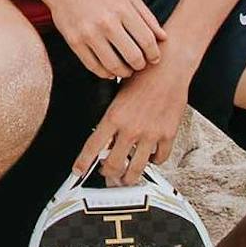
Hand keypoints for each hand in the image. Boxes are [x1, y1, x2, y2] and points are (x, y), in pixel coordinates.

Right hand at [43, 0, 165, 79]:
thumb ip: (147, 16)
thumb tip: (163, 38)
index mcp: (122, 9)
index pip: (146, 40)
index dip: (154, 53)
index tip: (154, 58)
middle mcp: (106, 22)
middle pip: (133, 56)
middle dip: (141, 65)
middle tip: (141, 64)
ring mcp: (88, 33)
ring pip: (113, 66)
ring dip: (124, 73)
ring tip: (127, 70)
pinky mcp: (74, 42)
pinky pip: (94, 67)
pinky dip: (105, 73)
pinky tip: (110, 71)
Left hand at [79, 71, 187, 185]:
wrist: (168, 67)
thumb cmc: (141, 74)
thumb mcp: (117, 93)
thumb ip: (111, 116)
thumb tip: (104, 138)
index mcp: (113, 117)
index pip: (92, 147)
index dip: (83, 163)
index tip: (77, 171)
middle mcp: (130, 129)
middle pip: (114, 165)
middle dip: (108, 175)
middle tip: (107, 176)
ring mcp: (150, 134)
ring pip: (137, 168)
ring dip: (130, 177)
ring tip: (127, 179)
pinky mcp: (168, 134)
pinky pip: (160, 158)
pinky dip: (154, 161)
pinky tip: (150, 158)